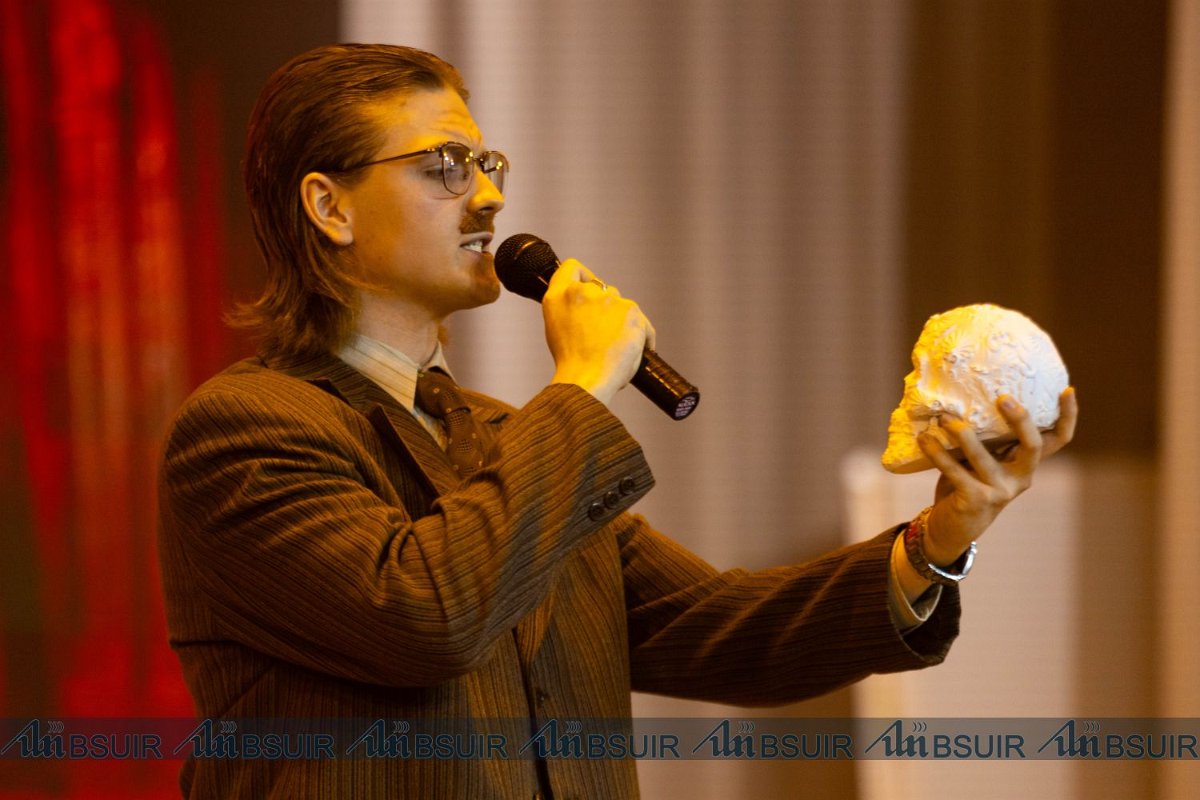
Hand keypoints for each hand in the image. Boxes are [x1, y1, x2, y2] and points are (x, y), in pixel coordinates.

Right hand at [543, 259, 655, 405]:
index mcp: (558, 297)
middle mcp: (582, 292)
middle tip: (603, 335)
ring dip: (623, 323)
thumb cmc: (571, 363)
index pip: (572, 268)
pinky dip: (642, 337)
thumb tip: (590, 308)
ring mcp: (608, 299)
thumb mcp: (557, 329)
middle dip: (606, 309)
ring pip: (623, 307)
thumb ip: (570, 310)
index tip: (590, 287)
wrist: (585, 379)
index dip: (584, 275)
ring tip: (615, 349)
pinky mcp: (631, 310)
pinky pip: (643, 323)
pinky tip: (633, 352)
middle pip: (603, 290)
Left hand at [918, 387, 1077, 565]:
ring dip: (961, 433)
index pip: (1057, 440)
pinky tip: (924, 438)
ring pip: (983, 456)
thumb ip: (985, 438)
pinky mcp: (975, 500)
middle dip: (1020, 420)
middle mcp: (1020, 478)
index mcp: (1025, 464)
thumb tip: (964, 398)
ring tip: (943, 417)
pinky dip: (937, 452)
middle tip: (1001, 397)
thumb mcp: (982, 459)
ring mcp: (999, 491)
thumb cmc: (967, 484)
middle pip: (1033, 446)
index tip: (1067, 389)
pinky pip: (954, 471)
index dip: (1068, 416)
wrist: (951, 528)